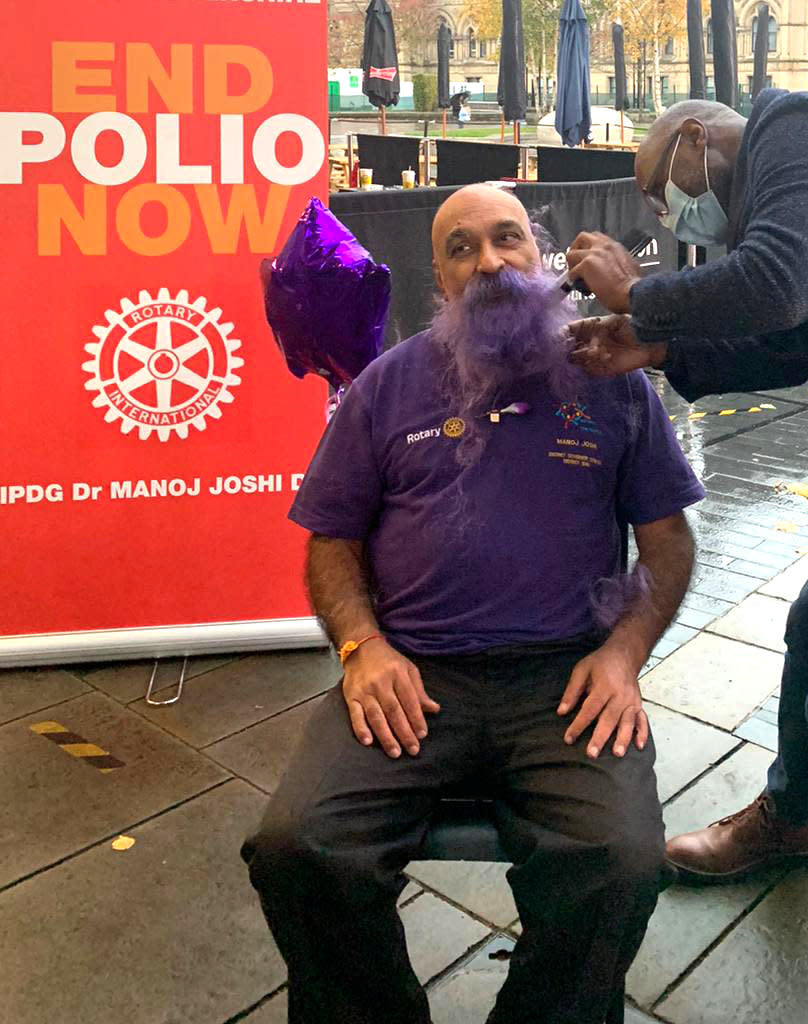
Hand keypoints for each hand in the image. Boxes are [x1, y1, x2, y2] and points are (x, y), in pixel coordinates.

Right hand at [342, 639, 440, 757]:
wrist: (360, 648)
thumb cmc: (388, 660)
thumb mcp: (408, 669)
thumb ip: (419, 691)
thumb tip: (433, 709)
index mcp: (397, 674)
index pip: (409, 700)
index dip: (417, 719)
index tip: (422, 734)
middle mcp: (380, 682)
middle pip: (394, 711)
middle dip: (404, 732)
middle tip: (413, 749)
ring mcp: (364, 690)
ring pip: (376, 716)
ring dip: (386, 736)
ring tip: (395, 752)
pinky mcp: (350, 696)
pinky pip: (355, 715)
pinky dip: (361, 729)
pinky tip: (368, 741)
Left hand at [557, 645, 647, 758]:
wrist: (624, 654)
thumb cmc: (600, 663)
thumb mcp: (581, 670)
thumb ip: (572, 691)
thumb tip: (561, 711)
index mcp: (604, 686)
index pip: (589, 709)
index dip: (579, 724)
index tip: (569, 738)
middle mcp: (620, 695)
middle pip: (609, 719)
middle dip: (600, 737)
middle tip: (591, 754)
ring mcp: (632, 701)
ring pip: (627, 722)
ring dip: (623, 739)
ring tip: (617, 753)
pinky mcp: (639, 704)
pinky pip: (642, 720)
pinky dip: (642, 733)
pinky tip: (639, 746)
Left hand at [565, 232, 641, 312]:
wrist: (632, 293)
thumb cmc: (632, 286)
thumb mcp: (629, 266)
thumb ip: (616, 263)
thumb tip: (610, 270)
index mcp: (615, 246)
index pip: (597, 238)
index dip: (589, 248)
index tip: (588, 257)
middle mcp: (604, 246)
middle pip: (582, 237)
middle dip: (576, 249)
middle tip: (576, 263)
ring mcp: (594, 254)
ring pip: (571, 253)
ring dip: (571, 265)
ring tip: (576, 276)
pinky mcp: (587, 265)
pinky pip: (572, 272)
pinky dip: (573, 280)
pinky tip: (578, 286)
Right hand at [569, 315, 667, 377]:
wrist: (649, 343)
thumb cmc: (633, 328)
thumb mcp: (614, 320)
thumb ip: (595, 325)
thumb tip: (579, 332)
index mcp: (588, 329)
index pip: (568, 331)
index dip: (562, 333)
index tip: (560, 335)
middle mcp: (587, 344)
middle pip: (567, 348)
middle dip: (566, 347)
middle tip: (569, 346)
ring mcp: (592, 358)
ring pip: (575, 360)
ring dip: (584, 354)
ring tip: (597, 350)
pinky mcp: (599, 370)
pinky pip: (588, 369)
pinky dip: (595, 363)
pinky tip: (607, 356)